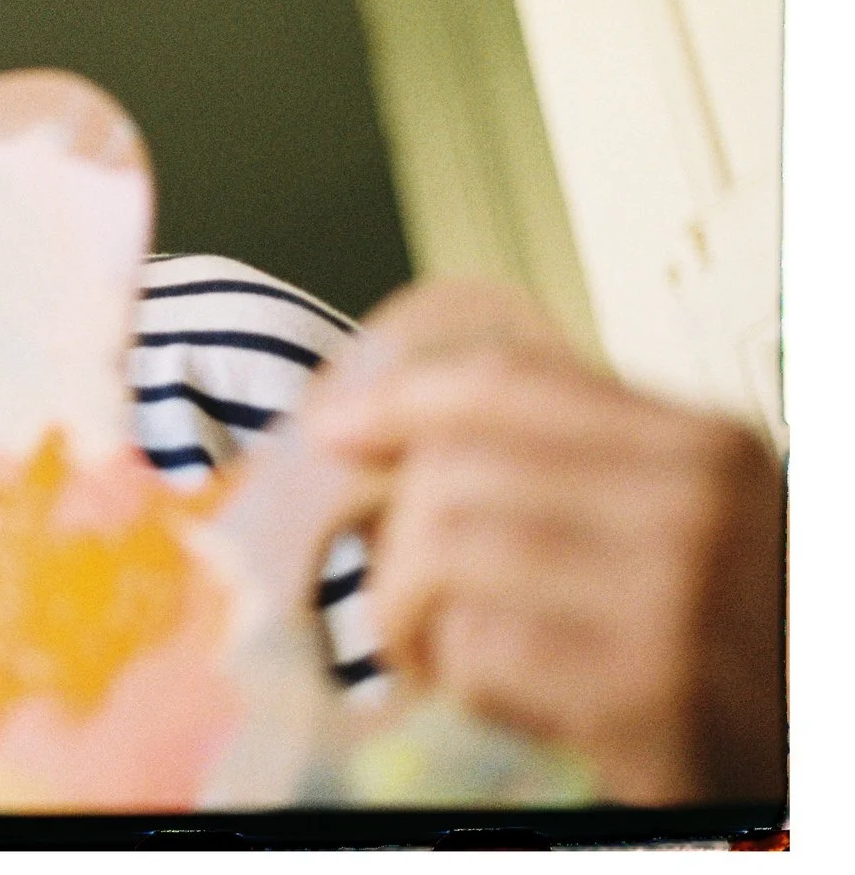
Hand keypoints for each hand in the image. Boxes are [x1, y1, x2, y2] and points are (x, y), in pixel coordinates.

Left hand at [302, 280, 784, 804]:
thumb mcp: (681, 522)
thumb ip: (566, 463)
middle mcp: (695, 510)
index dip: (398, 400)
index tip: (333, 432)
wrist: (814, 753)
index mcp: (702, 445)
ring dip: (407, 612)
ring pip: (447, 553)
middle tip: (403, 594)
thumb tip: (373, 428)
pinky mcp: (645, 699)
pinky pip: (479, 651)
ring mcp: (675, 603)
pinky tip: (486, 700)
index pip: (508, 384)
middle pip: (454, 472)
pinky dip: (455, 677)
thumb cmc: (728, 639)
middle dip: (395, 538)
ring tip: (430, 651)